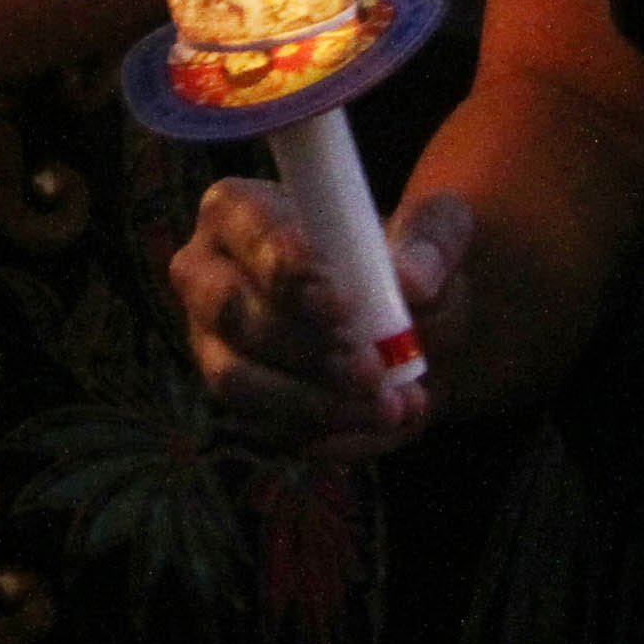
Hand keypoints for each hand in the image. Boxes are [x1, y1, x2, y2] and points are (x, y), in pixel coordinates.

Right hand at [174, 176, 456, 461]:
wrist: (413, 327)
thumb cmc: (405, 260)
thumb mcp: (435, 235)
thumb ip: (431, 245)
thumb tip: (412, 282)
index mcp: (239, 211)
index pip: (241, 224)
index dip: (283, 262)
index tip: (341, 300)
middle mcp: (207, 276)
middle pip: (230, 311)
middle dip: (303, 344)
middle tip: (372, 367)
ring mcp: (215, 345)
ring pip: (238, 381)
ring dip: (313, 399)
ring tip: (387, 404)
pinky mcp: (242, 404)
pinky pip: (269, 428)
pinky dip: (331, 431)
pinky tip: (383, 421)